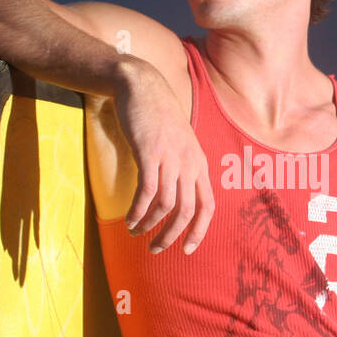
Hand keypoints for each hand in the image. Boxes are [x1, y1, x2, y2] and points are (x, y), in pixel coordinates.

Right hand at [114, 58, 214, 254]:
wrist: (142, 86)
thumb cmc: (158, 116)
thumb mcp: (179, 143)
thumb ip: (181, 167)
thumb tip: (175, 196)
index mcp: (199, 163)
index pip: (208, 205)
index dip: (199, 231)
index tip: (186, 250)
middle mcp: (189, 163)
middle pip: (187, 211)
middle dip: (171, 236)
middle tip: (155, 249)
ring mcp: (171, 158)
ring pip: (166, 205)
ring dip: (150, 225)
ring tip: (135, 232)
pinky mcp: (150, 153)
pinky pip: (146, 192)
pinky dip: (138, 211)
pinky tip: (128, 219)